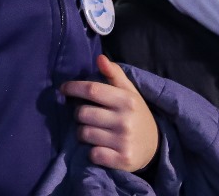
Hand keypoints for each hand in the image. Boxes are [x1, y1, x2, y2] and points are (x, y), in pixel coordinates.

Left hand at [61, 54, 158, 171]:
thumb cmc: (136, 114)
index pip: (92, 90)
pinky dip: (92, 152)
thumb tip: (100, 58)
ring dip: (83, 133)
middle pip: (83, 113)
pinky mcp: (122, 160)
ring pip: (84, 134)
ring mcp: (123, 141)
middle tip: (86, 116)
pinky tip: (101, 148)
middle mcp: (125, 120)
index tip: (63, 89)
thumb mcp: (129, 92)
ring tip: (93, 132)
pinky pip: (93, 154)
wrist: (155, 146)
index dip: (73, 88)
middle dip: (79, 114)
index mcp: (127, 100)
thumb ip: (114, 74)